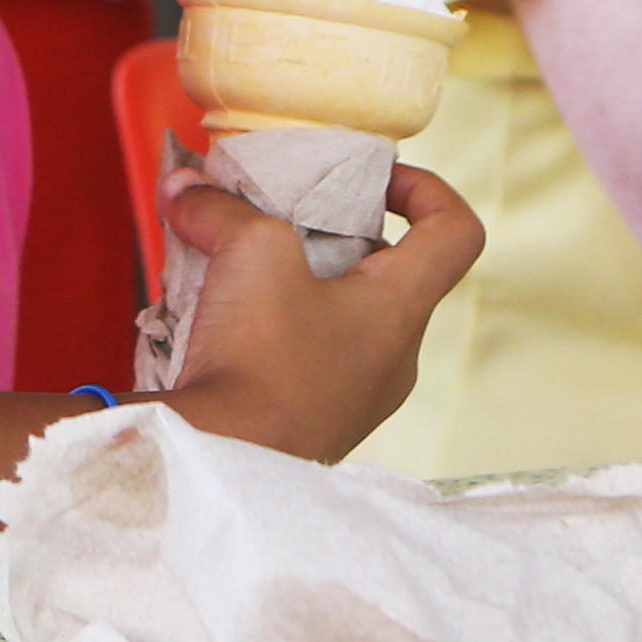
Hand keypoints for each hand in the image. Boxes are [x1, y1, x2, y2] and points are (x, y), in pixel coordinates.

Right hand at [151, 159, 481, 460]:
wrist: (222, 463)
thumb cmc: (262, 360)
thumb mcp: (250, 250)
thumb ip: (220, 206)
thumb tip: (183, 188)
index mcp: (402, 308)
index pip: (457, 232)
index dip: (426, 188)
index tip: (374, 177)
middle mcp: (393, 355)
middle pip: (390, 269)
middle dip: (339, 230)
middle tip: (287, 212)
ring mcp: (356, 395)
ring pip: (343, 312)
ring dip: (297, 278)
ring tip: (241, 259)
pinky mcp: (313, 419)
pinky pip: (308, 353)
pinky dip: (273, 323)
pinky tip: (222, 312)